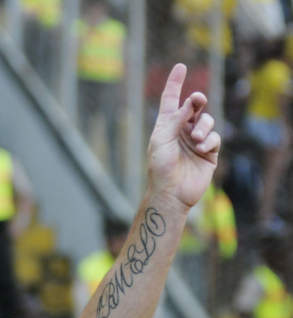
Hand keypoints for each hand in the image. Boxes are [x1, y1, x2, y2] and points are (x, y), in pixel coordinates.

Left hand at [147, 64, 220, 208]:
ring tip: (196, 139)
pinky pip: (215, 138)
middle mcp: (181, 130)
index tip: (180, 67)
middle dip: (196, 101)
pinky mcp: (209, 152)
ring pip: (207, 121)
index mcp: (165, 126)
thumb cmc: (160, 167)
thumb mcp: (162, 139)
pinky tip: (201, 149)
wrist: (170, 192)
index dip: (175, 83)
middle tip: (196, 100)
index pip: (170, 100)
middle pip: (193, 107)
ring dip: (203, 127)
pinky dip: (209, 141)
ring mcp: (196, 141)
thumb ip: (175, 119)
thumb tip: (190, 102)